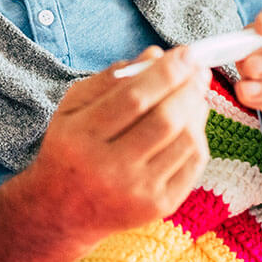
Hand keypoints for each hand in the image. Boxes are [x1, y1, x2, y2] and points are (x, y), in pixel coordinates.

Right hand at [0, 45, 210, 261]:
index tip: (186, 52)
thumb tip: (155, 54)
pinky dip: (198, 136)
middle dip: (188, 88)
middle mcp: (109, 168)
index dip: (166, 72)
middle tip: (198, 68)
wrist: (62, 210)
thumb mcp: (73, 108)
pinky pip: (193, 164)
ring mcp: (137, 192)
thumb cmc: (70, 148)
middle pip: (164, 120)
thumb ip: (109, 79)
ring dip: (196, 110)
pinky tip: (191, 122)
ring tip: (194, 93)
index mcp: (81, 137)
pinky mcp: (159, 207)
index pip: (133, 99)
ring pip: (185, 141)